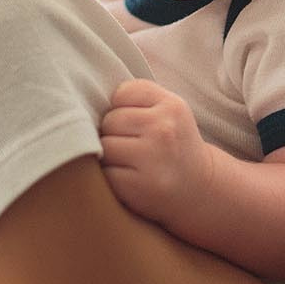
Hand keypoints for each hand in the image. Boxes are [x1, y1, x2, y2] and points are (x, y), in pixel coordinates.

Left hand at [99, 77, 216, 227]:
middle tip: (131, 147)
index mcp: (172, 105)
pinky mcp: (139, 186)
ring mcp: (152, 158)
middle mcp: (164, 129)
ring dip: (108, 156)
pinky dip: (110, 178)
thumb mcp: (169, 113)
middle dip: (113, 134)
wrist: (200, 191)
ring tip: (128, 163)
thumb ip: (138, 99)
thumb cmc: (173, 147)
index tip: (134, 123)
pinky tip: (128, 180)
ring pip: (104, 146)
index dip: (121, 108)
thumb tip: (84, 97)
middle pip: (110, 120)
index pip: (122, 92)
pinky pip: (105, 173)